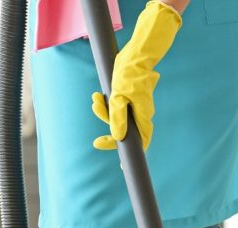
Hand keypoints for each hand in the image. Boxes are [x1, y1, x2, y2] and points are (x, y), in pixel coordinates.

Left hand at [91, 1, 181, 150]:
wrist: (135, 54)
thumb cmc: (129, 74)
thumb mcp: (119, 97)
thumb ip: (117, 118)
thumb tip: (117, 137)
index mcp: (142, 115)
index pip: (140, 142)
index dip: (130, 153)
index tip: (121, 164)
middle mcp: (141, 113)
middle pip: (124, 130)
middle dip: (108, 127)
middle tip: (96, 136)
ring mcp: (135, 106)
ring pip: (117, 117)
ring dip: (103, 111)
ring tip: (95, 99)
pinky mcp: (128, 97)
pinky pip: (116, 106)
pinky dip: (105, 103)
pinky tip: (97, 95)